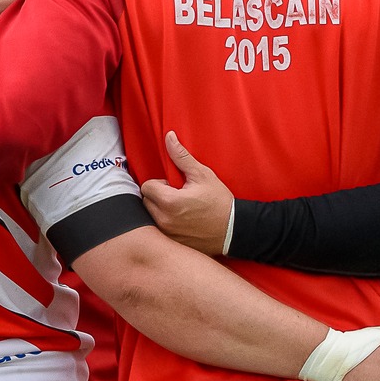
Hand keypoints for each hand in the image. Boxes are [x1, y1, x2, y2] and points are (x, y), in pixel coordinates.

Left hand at [141, 131, 233, 253]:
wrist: (234, 229)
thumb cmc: (219, 202)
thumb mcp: (202, 175)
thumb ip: (181, 156)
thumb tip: (169, 137)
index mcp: (169, 202)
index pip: (146, 187)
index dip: (159, 184)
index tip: (174, 186)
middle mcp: (164, 220)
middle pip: (146, 202)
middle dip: (158, 197)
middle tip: (178, 197)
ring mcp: (167, 234)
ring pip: (151, 216)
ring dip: (160, 210)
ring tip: (180, 209)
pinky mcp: (172, 243)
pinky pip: (160, 230)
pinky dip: (166, 224)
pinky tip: (183, 222)